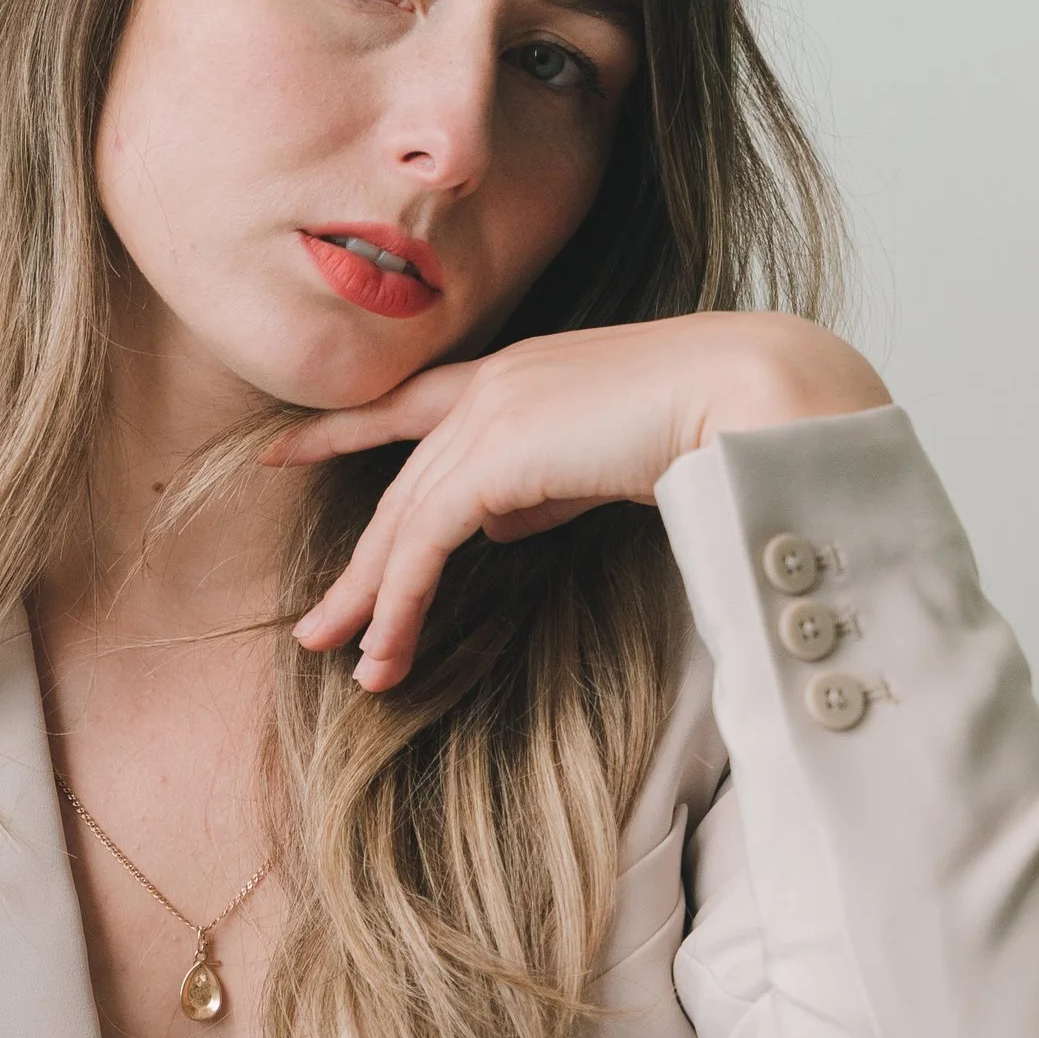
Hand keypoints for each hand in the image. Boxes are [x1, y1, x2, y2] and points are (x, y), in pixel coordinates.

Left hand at [262, 311, 886, 691]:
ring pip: (402, 520)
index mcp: (517, 372)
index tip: (287, 451)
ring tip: (355, 665)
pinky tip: (388, 649)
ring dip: (374, 601)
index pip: (410, 404)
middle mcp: (491, 383)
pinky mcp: (494, 456)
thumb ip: (546, 487)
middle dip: (358, 563)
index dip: (344, 431)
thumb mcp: (608, 455)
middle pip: (399, 485)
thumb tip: (498, 527)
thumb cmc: (712, 417)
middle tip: (318, 625)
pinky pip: (424, 542)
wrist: (752, 390)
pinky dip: (400, 601)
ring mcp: (489, 413)